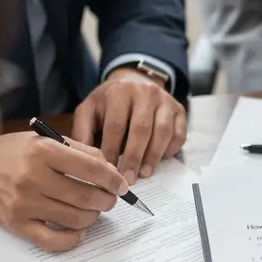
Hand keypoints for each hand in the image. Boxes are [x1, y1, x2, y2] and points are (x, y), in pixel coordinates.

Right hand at [0, 132, 127, 251]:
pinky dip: (73, 239)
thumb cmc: (14, 153)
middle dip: (107, 200)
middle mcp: (33, 177)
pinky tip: (78, 231)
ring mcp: (24, 203)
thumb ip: (80, 151)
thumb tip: (111, 170)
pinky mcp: (16, 224)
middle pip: (87, 197)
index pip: (91, 168)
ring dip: (93, 217)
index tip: (121, 185)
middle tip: (109, 199)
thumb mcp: (45, 140)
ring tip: (92, 211)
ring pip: (76, 219)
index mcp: (43, 151)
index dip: (113, 179)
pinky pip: (54, 241)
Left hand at [72, 69, 186, 185]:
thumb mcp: (89, 109)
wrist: (134, 81)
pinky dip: (170, 150)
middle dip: (134, 158)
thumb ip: (82, 131)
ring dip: (153, 157)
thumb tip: (83, 159)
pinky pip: (179, 134)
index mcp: (120, 91)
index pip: (116, 125)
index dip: (113, 150)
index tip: (108, 171)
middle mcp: (146, 92)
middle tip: (128, 179)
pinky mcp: (179, 110)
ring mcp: (166, 101)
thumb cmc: (109, 102)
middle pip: (141, 129)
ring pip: (162, 132)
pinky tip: (158, 160)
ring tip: (144, 174)